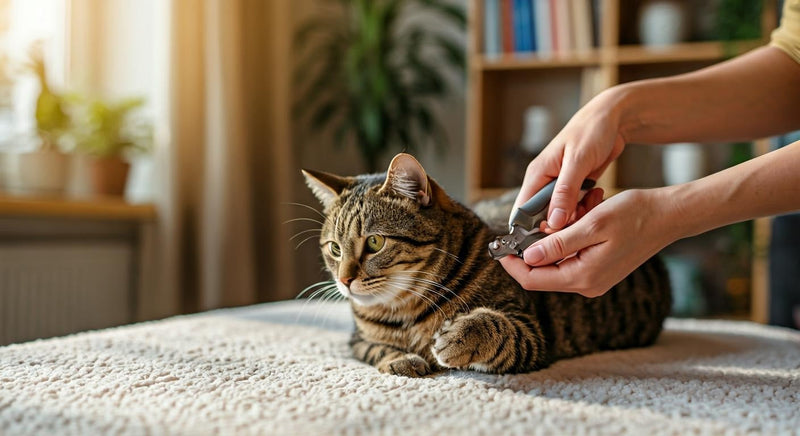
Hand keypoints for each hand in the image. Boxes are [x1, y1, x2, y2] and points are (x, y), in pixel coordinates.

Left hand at [500, 188, 675, 297]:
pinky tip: (584, 212)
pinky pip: (572, 254)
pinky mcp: (599, 269)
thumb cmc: (634, 215)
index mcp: (583, 277)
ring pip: (557, 259)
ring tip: (577, 208)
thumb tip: (527, 257)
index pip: (533, 279)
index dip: (512, 263)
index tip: (499, 245)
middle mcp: (586, 284)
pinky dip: (571, 234)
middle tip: (545, 215)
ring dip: (556, 235)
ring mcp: (594, 278)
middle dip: (537, 243)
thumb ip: (558, 244)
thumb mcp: (592, 224)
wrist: (669, 216)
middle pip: (542, 272)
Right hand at [515, 88, 626, 229]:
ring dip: (574, 216)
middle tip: (579, 218)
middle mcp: (544, 182)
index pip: (521, 211)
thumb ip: (565, 192)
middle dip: (559, 224)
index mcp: (537, 174)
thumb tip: (553, 221)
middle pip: (541, 217)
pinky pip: (573, 208)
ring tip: (590, 203)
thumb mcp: (578, 161)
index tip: (548, 240)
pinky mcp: (573, 188)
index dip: (530, 229)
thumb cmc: (591, 131)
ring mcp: (559, 186)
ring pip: (559, 215)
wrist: (612, 118)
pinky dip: (584, 209)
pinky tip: (595, 198)